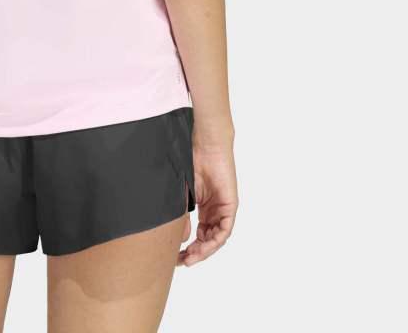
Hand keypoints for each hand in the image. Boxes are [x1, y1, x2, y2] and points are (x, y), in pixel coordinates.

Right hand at [178, 144, 237, 266]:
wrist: (204, 144)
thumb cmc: (192, 162)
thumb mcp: (184, 194)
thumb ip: (184, 216)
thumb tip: (182, 238)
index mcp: (204, 208)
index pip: (198, 234)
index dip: (189, 247)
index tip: (177, 256)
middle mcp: (215, 211)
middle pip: (208, 239)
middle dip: (196, 253)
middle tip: (183, 261)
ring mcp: (223, 209)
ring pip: (217, 237)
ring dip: (205, 250)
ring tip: (191, 256)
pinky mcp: (230, 205)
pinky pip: (225, 228)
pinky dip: (216, 239)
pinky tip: (204, 245)